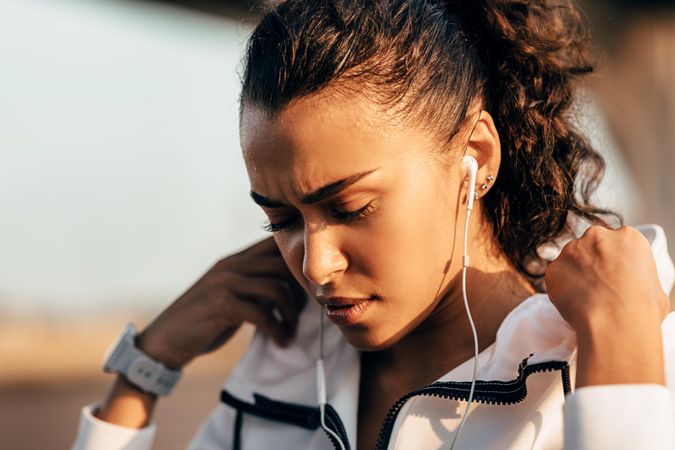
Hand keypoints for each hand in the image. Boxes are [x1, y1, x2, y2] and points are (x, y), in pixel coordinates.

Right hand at [136, 237, 306, 369]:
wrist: (165, 341)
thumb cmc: (204, 321)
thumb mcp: (231, 295)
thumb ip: (256, 286)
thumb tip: (293, 288)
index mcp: (236, 260)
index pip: (275, 244)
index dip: (298, 262)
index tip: (310, 287)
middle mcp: (232, 265)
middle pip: (282, 265)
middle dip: (300, 292)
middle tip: (303, 314)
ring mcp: (225, 282)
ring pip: (276, 288)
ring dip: (291, 315)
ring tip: (291, 331)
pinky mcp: (221, 304)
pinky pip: (263, 313)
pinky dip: (278, 330)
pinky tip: (281, 341)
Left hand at [544, 225, 669, 385]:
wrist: (614, 320)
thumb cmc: (641, 308)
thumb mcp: (655, 286)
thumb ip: (638, 278)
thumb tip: (634, 287)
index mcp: (627, 237)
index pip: (616, 244)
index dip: (614, 262)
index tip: (614, 276)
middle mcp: (597, 236)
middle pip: (591, 247)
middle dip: (592, 264)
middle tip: (598, 287)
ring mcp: (572, 250)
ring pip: (571, 260)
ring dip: (575, 275)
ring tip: (587, 299)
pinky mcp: (553, 267)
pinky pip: (556, 277)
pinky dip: (562, 289)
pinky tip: (574, 303)